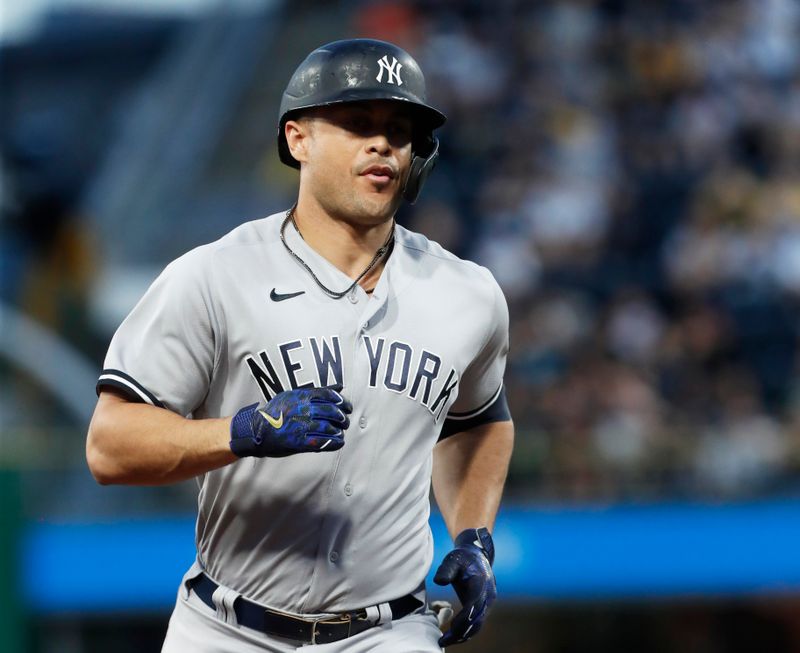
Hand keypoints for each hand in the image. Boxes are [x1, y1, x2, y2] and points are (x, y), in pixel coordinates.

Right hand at [229, 386, 351, 456]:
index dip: (342, 401)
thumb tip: (339, 387)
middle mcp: (302, 410)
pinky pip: (322, 443)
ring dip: (339, 431)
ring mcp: (300, 426)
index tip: (347, 406)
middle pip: (331, 411)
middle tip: (345, 421)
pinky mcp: (298, 442)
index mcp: (301, 396)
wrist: (255, 429)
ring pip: (328, 428)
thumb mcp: (293, 395)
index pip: (328, 395)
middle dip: (342, 417)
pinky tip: (338, 442)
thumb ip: (316, 392)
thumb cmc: (275, 411)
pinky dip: (334, 443)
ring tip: (341, 432)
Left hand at [433, 527, 495, 646]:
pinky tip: (453, 636)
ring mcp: (488, 602)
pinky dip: (466, 631)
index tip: (449, 629)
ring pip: (478, 624)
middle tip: (443, 641)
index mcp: (481, 583)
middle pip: (477, 619)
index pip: (474, 605)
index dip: (463, 619)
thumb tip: (439, 582)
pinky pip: (476, 622)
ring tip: (445, 641)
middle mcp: (488, 595)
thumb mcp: (452, 560)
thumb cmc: (462, 558)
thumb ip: (446, 570)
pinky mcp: (484, 606)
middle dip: (461, 632)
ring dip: (463, 635)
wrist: (476, 556)